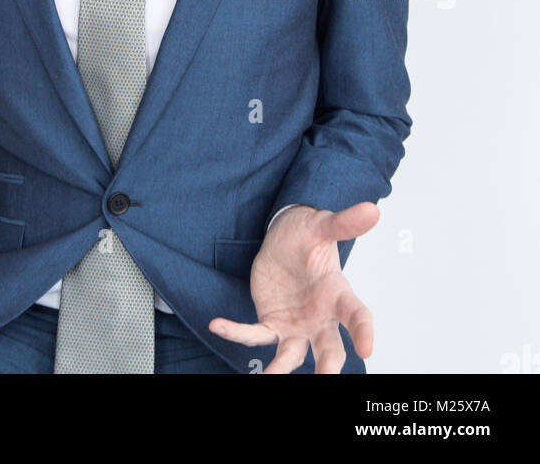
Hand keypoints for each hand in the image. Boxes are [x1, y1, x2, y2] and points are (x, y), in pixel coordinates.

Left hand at [208, 201, 378, 373]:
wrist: (283, 237)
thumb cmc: (308, 236)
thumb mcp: (323, 226)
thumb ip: (344, 223)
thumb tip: (372, 209)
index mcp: (337, 294)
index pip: (356, 316)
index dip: (363, 332)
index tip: (366, 349)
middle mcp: (320, 317)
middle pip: (328, 348)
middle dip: (327, 367)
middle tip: (324, 380)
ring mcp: (296, 325)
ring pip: (291, 355)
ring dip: (279, 370)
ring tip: (266, 380)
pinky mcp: (271, 323)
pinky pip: (255, 335)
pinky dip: (236, 332)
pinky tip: (217, 325)